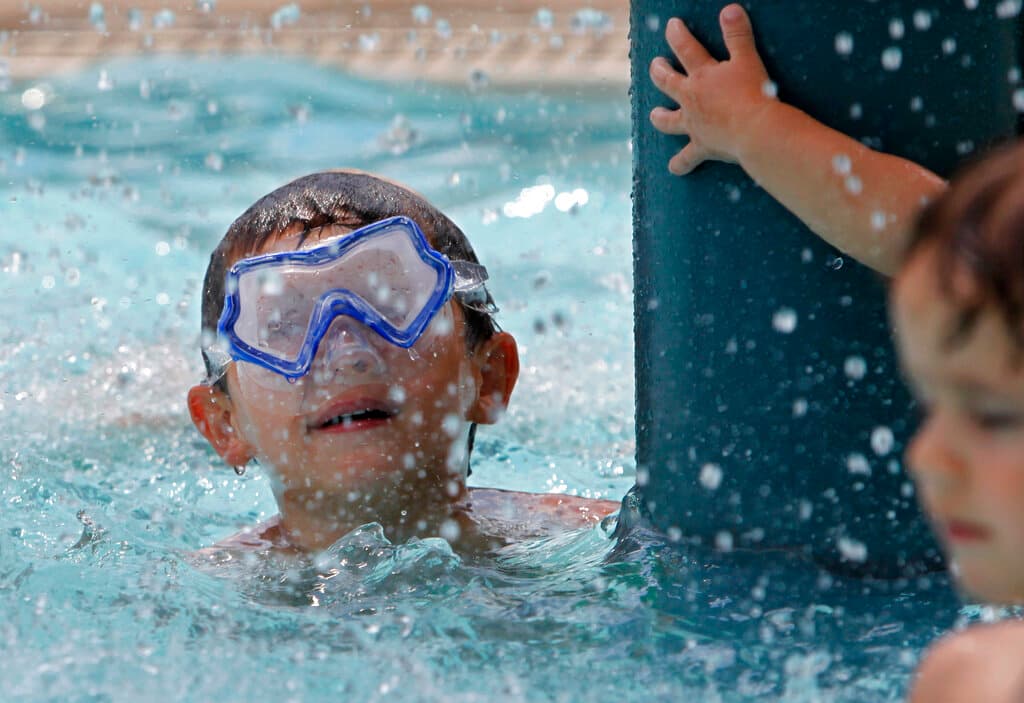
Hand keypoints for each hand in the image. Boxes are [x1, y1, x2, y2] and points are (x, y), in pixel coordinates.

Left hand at [649, 4, 775, 174]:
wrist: (754, 130)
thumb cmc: (754, 94)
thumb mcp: (748, 59)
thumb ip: (738, 34)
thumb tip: (729, 9)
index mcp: (703, 76)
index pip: (686, 49)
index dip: (677, 35)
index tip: (671, 25)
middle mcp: (692, 99)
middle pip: (667, 83)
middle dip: (659, 71)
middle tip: (656, 65)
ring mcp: (694, 124)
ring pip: (668, 121)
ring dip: (660, 117)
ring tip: (654, 115)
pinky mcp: (701, 147)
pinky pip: (686, 159)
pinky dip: (680, 165)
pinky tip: (675, 169)